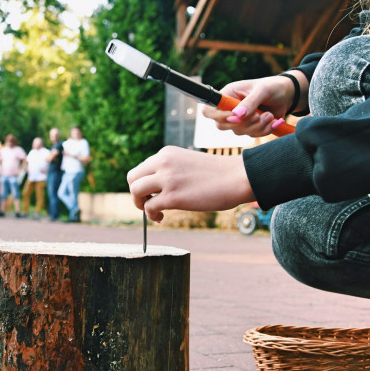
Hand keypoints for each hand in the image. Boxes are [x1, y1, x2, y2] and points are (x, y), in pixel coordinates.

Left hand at [126, 146, 253, 221]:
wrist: (237, 177)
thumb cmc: (218, 174)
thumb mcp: (188, 163)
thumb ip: (171, 170)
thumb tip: (156, 188)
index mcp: (167, 153)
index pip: (141, 168)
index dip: (144, 183)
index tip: (153, 193)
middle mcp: (163, 162)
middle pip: (132, 178)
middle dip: (137, 193)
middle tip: (148, 202)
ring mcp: (167, 179)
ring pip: (135, 191)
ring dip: (140, 204)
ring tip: (154, 211)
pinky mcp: (172, 197)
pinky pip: (149, 207)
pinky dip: (151, 215)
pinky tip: (161, 217)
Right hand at [202, 74, 297, 137]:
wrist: (287, 95)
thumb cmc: (273, 87)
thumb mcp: (262, 91)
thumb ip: (249, 102)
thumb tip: (237, 115)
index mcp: (227, 95)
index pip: (209, 109)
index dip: (218, 116)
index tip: (236, 117)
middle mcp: (230, 108)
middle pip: (222, 125)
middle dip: (242, 124)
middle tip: (258, 116)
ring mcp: (240, 119)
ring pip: (239, 132)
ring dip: (257, 127)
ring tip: (270, 115)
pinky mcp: (250, 126)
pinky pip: (252, 135)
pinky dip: (264, 130)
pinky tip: (274, 121)